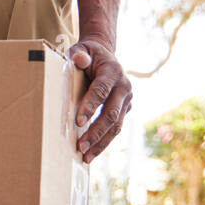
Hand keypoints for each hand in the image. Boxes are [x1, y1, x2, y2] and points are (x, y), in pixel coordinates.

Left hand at [68, 36, 131, 162]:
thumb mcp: (81, 48)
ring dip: (101, 143)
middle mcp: (124, 87)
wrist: (104, 56)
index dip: (90, 106)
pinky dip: (104, 141)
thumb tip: (79, 60)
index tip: (77, 122)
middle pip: (111, 114)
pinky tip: (91, 153)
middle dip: (95, 131)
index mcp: (112, 71)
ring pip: (116, 126)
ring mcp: (126, 100)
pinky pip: (115, 128)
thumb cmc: (88, 54)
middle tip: (80, 146)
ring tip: (85, 157)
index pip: (101, 91)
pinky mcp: (125, 110)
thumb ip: (78, 53)